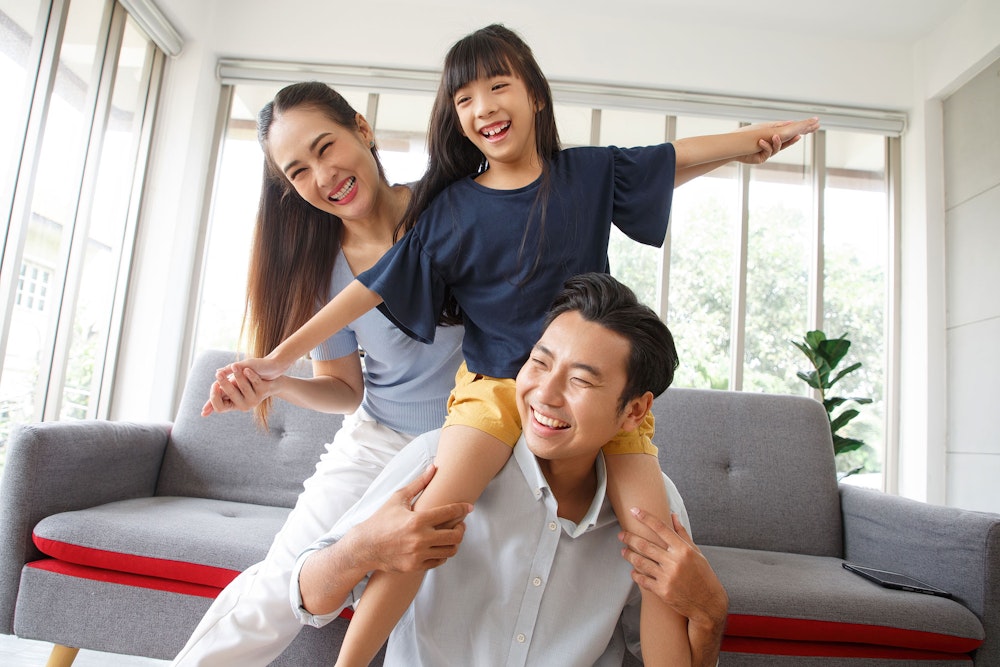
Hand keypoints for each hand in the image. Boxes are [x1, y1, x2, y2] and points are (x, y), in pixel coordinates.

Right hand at [201, 366, 275, 416]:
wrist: (269, 376)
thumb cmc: (247, 380)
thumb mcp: (232, 384)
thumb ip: (219, 389)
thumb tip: (204, 400)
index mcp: (233, 403)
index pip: (219, 407)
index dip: (215, 396)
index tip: (215, 384)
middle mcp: (243, 404)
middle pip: (230, 394)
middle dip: (224, 382)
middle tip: (219, 374)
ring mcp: (255, 398)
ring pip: (244, 387)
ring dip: (238, 375)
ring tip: (235, 365)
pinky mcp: (264, 390)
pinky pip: (256, 382)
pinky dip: (251, 375)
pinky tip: (247, 370)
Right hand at [353, 464, 471, 572]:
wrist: (365, 546)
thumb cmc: (381, 520)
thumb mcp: (398, 498)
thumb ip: (419, 483)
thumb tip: (434, 467)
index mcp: (417, 520)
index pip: (449, 512)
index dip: (463, 508)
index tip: (469, 507)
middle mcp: (420, 538)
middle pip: (455, 535)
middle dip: (461, 528)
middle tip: (460, 523)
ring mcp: (418, 554)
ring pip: (450, 550)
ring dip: (454, 541)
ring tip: (450, 534)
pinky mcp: (415, 566)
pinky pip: (439, 561)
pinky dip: (443, 553)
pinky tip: (440, 545)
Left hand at [619, 509, 727, 626]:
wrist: (708, 604)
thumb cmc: (703, 575)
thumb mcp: (696, 553)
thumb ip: (682, 534)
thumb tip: (673, 515)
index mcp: (683, 550)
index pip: (661, 528)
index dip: (645, 518)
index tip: (634, 510)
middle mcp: (674, 562)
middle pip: (645, 545)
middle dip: (629, 538)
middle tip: (621, 534)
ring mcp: (667, 577)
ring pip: (640, 562)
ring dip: (629, 555)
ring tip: (624, 551)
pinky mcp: (662, 591)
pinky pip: (642, 579)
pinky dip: (635, 574)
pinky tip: (633, 571)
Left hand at [737, 117, 818, 164]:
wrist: (733, 145)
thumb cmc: (747, 135)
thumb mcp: (765, 128)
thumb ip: (778, 127)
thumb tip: (792, 122)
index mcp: (774, 136)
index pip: (790, 134)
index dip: (800, 132)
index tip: (809, 129)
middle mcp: (773, 145)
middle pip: (787, 142)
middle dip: (794, 138)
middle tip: (802, 134)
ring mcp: (768, 152)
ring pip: (778, 147)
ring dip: (776, 141)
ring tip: (775, 135)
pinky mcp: (762, 158)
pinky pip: (767, 152)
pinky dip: (765, 146)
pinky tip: (761, 141)